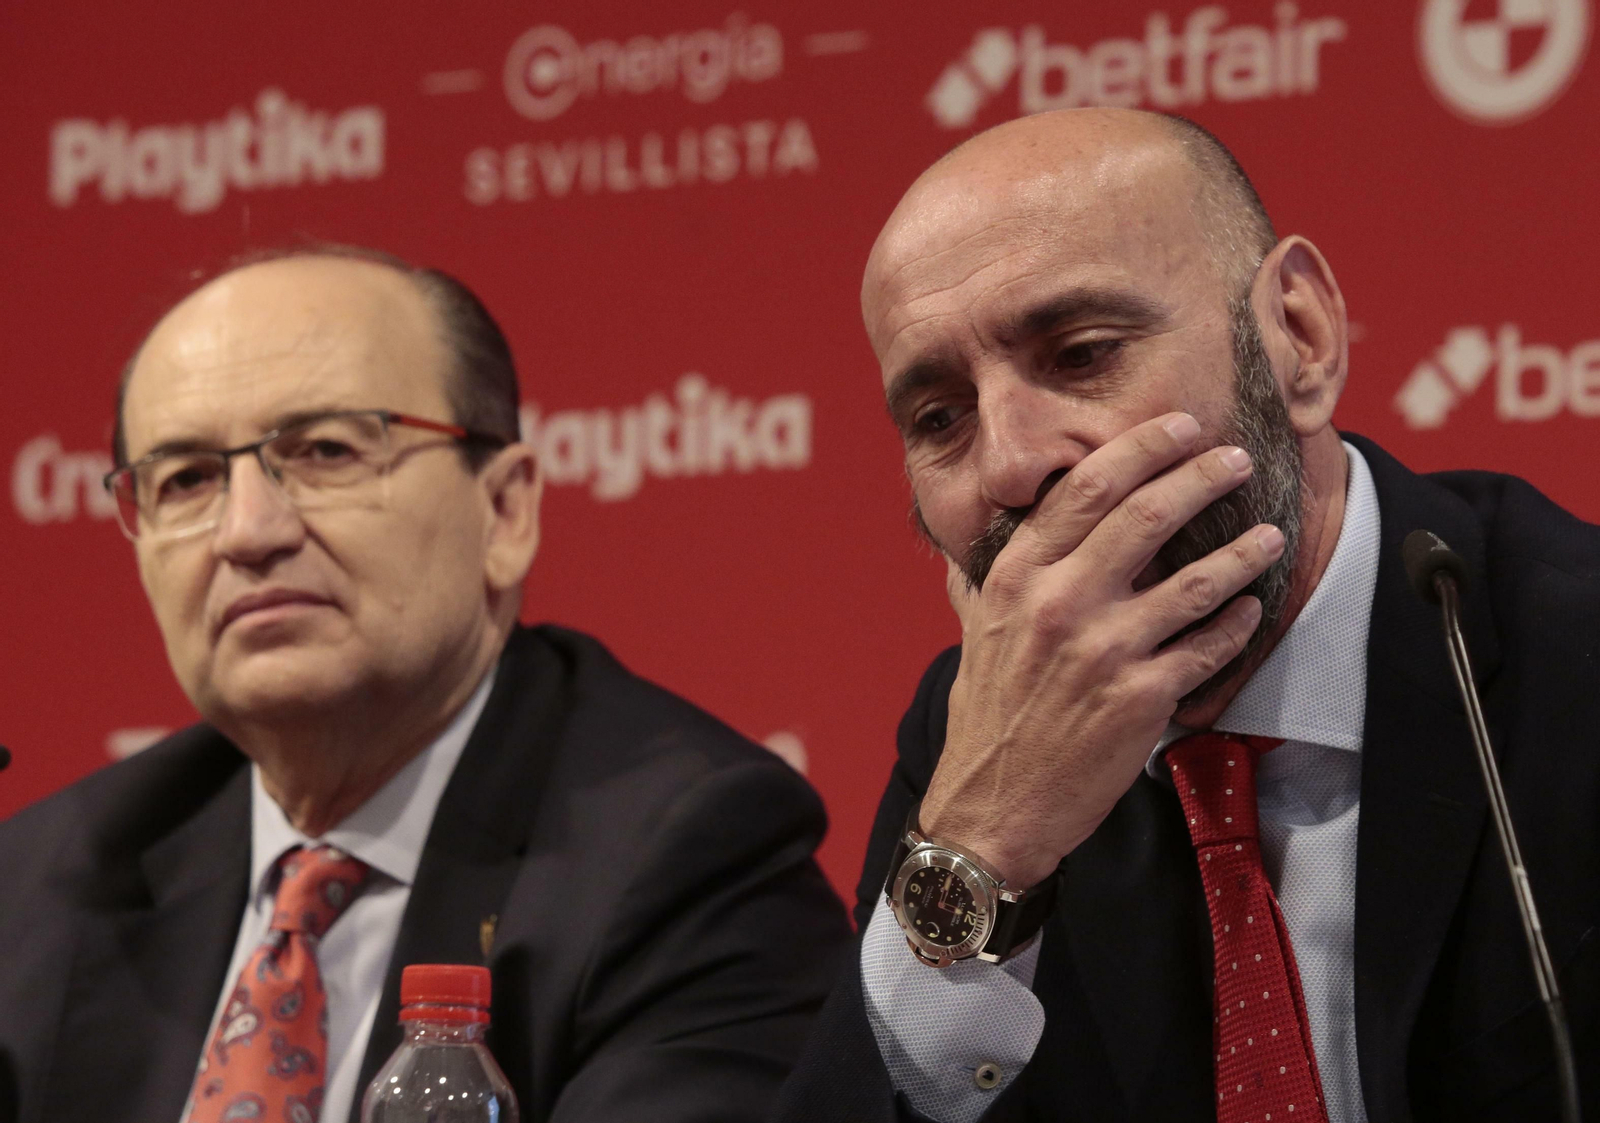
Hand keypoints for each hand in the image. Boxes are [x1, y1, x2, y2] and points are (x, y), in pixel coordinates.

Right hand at [919, 413, 1285, 889]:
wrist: (993, 804)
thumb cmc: (987, 714)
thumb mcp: (974, 631)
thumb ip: (982, 578)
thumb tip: (973, 541)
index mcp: (1016, 576)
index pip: (1086, 488)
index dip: (1140, 449)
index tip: (1177, 428)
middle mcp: (1058, 603)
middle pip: (1146, 515)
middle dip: (1201, 477)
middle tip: (1237, 460)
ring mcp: (1103, 651)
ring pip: (1194, 581)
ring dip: (1243, 551)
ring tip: (1271, 534)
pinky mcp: (1140, 699)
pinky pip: (1207, 648)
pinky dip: (1237, 624)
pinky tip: (1253, 609)